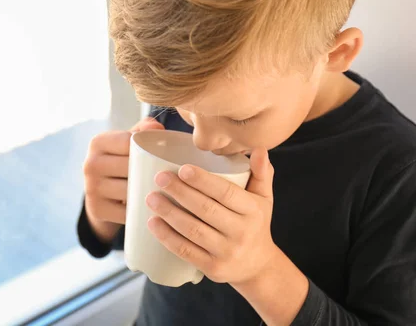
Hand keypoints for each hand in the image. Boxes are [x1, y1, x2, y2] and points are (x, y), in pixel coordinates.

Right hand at [83, 117, 163, 242]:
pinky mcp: (97, 209)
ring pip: (130, 191)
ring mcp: (91, 188)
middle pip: (130, 167)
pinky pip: (127, 212)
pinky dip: (142, 212)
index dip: (147, 149)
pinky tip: (154, 208)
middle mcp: (90, 164)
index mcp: (98, 142)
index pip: (127, 142)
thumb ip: (143, 130)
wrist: (101, 191)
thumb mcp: (129, 141)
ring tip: (167, 191)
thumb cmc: (122, 160)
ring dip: (150, 194)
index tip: (162, 155)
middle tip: (170, 176)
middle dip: (151, 173)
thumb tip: (156, 128)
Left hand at [145, 148, 276, 284]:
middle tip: (160, 178)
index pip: (226, 193)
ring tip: (151, 198)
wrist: (258, 266)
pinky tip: (153, 223)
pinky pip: (186, 251)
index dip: (203, 181)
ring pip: (193, 231)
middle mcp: (241, 232)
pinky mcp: (212, 268)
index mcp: (252, 210)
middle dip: (180, 192)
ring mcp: (226, 252)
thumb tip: (258, 148)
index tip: (183, 169)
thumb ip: (261, 172)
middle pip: (206, 210)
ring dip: (169, 213)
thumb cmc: (255, 223)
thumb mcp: (263, 198)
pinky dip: (167, 237)